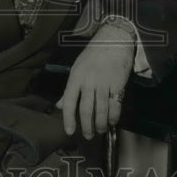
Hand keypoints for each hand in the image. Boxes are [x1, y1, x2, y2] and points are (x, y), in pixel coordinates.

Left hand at [55, 24, 134, 138]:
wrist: (113, 41)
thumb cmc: (93, 55)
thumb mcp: (77, 69)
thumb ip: (69, 89)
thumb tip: (59, 106)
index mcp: (75, 78)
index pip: (68, 102)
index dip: (68, 119)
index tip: (70, 132)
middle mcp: (88, 82)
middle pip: (85, 110)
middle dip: (86, 126)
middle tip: (88, 135)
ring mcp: (103, 83)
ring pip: (101, 110)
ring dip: (100, 124)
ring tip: (100, 130)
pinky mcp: (118, 85)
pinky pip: (115, 105)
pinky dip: (114, 117)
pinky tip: (112, 122)